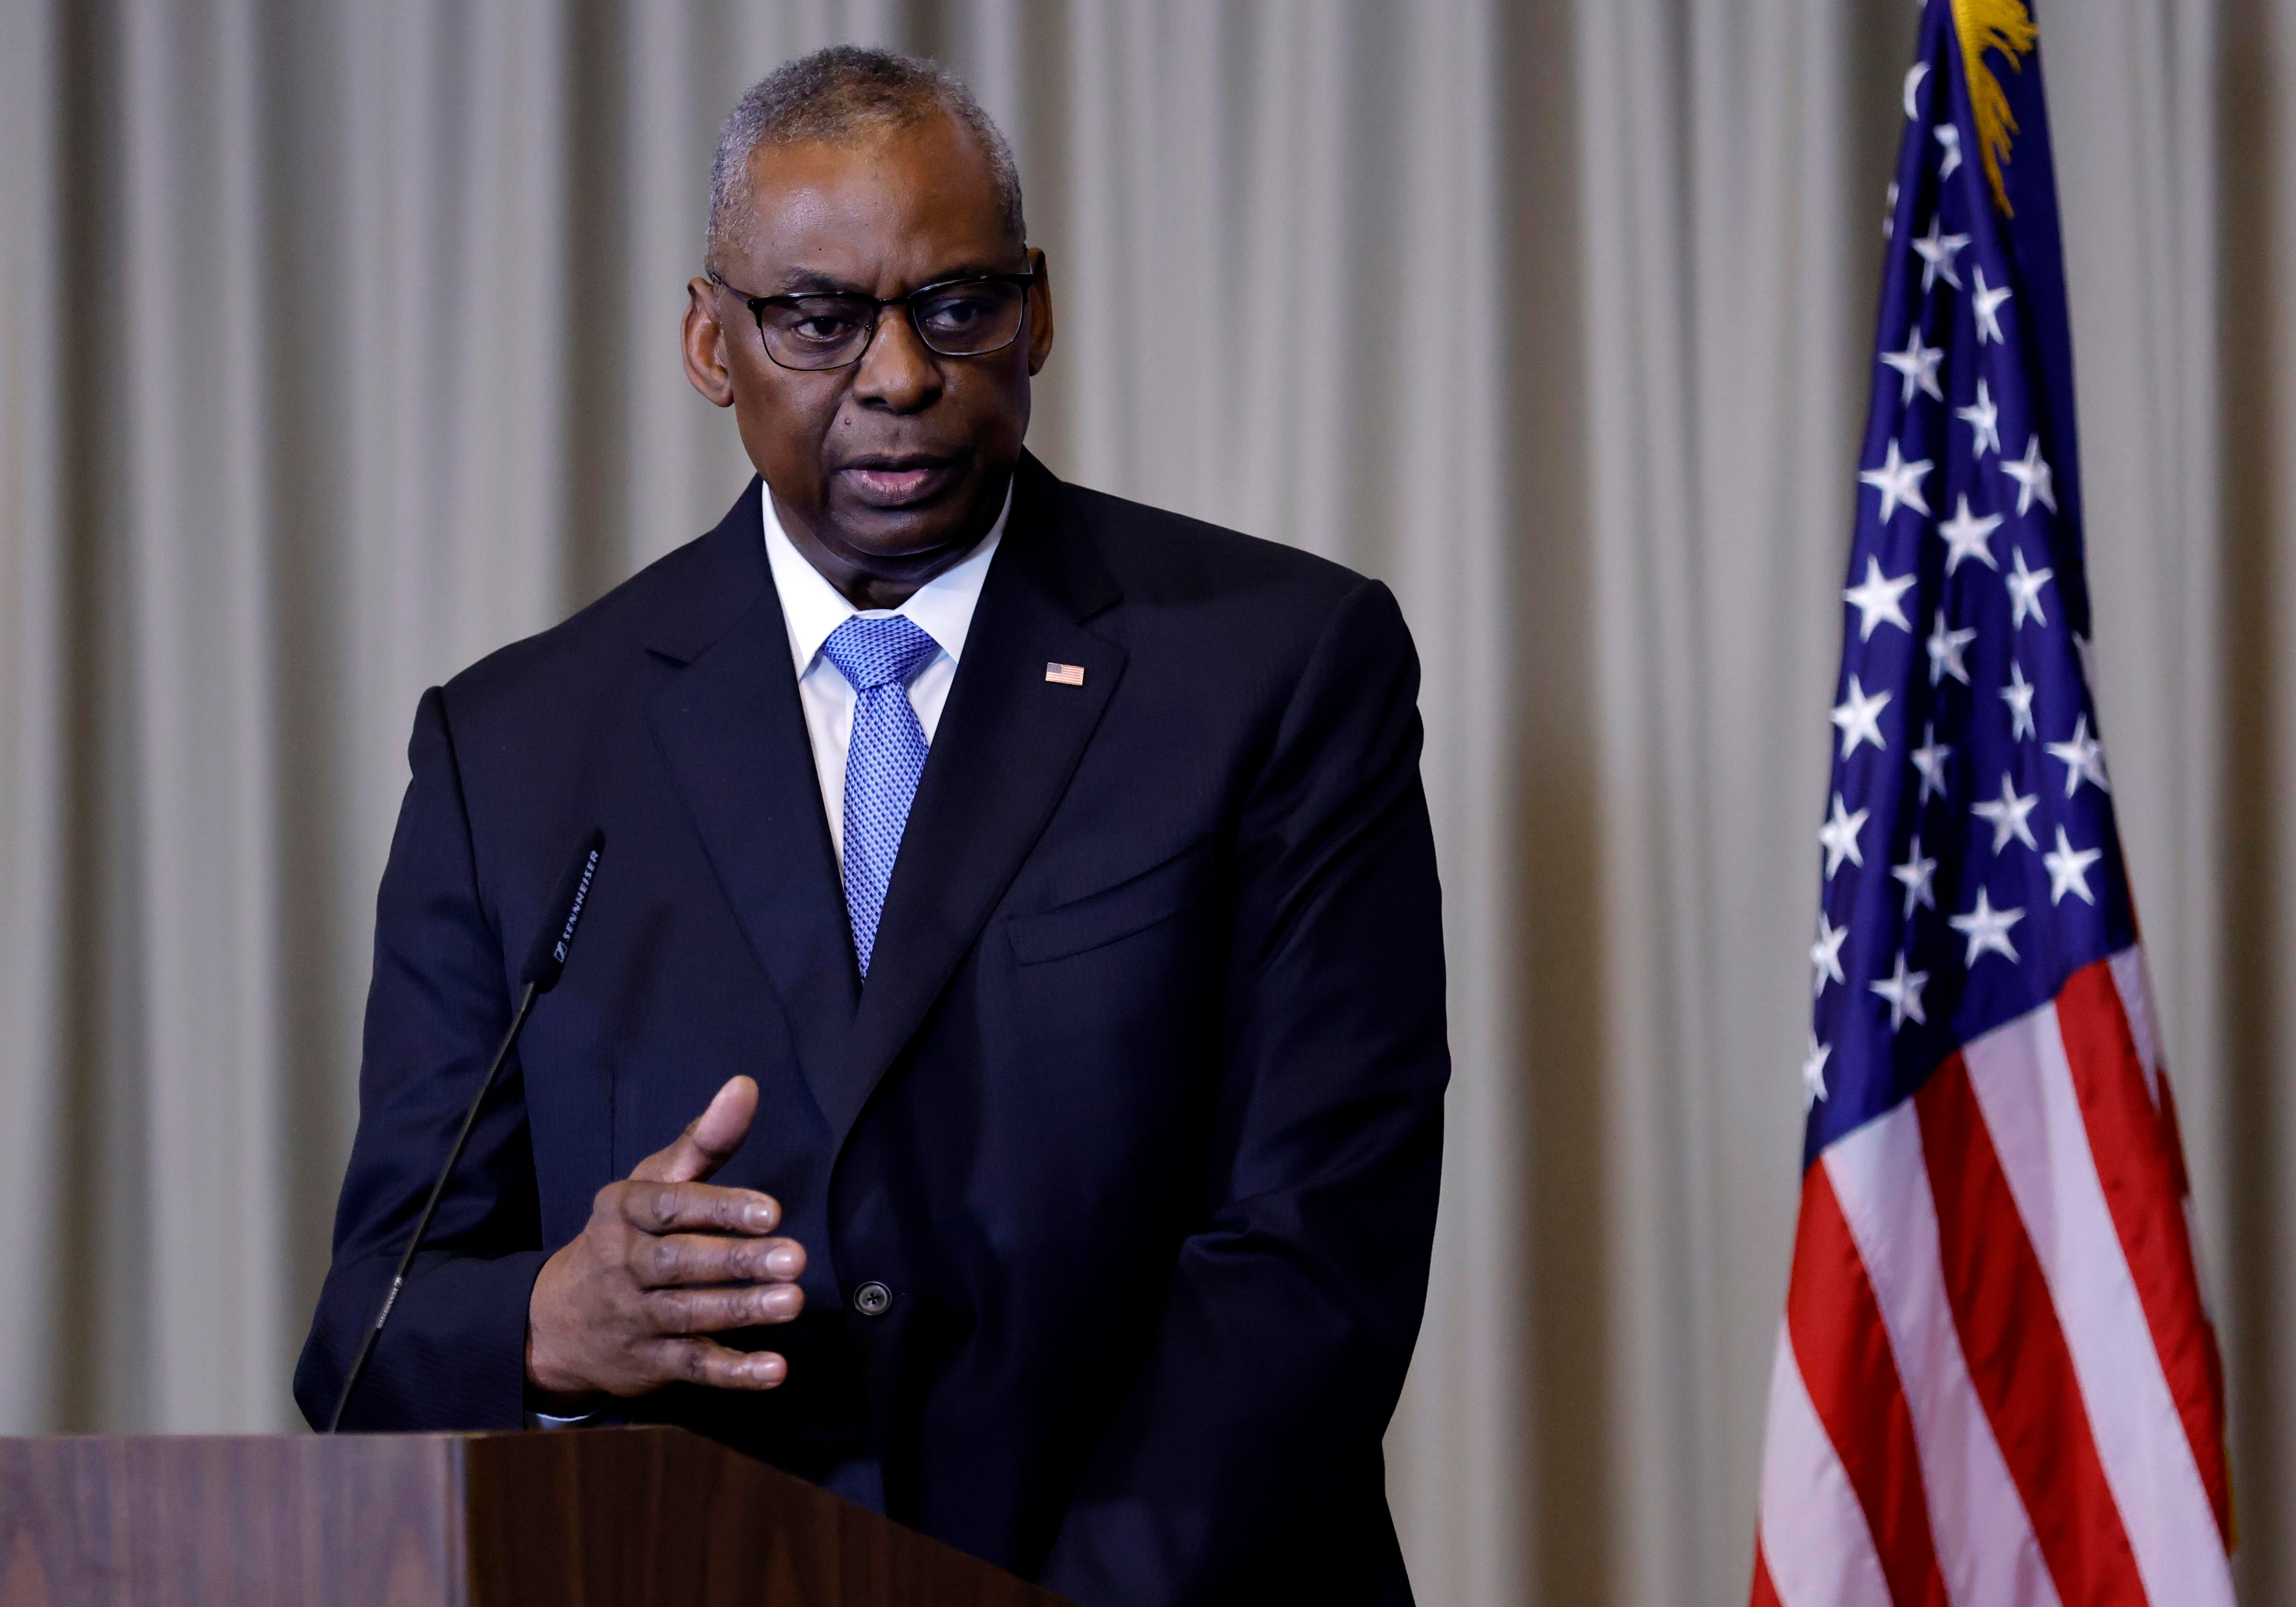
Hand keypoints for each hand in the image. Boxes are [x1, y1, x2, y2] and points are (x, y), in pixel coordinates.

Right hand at [525, 1076, 805, 1406]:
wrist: (556, 1319)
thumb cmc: (627, 1235)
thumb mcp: (654, 1181)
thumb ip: (704, 1140)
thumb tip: (746, 1086)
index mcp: (624, 1211)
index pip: (671, 1207)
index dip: (721, 1209)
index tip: (772, 1211)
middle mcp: (624, 1263)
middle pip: (681, 1262)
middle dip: (737, 1261)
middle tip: (795, 1258)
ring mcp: (633, 1317)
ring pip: (689, 1314)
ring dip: (742, 1310)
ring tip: (792, 1302)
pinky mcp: (648, 1363)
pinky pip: (692, 1367)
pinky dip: (732, 1372)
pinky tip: (773, 1369)